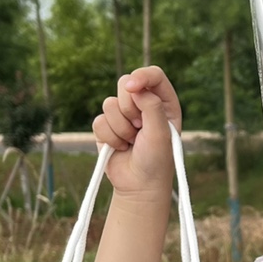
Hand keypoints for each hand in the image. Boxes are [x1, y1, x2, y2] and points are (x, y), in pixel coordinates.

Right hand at [92, 66, 181, 197]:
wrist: (139, 186)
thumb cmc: (156, 160)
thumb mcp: (161, 133)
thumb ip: (152, 106)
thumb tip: (135, 87)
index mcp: (164, 102)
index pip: (153, 75)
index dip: (141, 76)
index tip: (132, 87)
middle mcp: (144, 105)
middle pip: (125, 84)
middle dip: (129, 109)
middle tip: (139, 129)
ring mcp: (124, 115)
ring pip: (109, 104)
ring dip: (120, 128)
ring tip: (131, 142)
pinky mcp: (107, 127)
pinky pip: (99, 121)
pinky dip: (109, 137)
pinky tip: (119, 148)